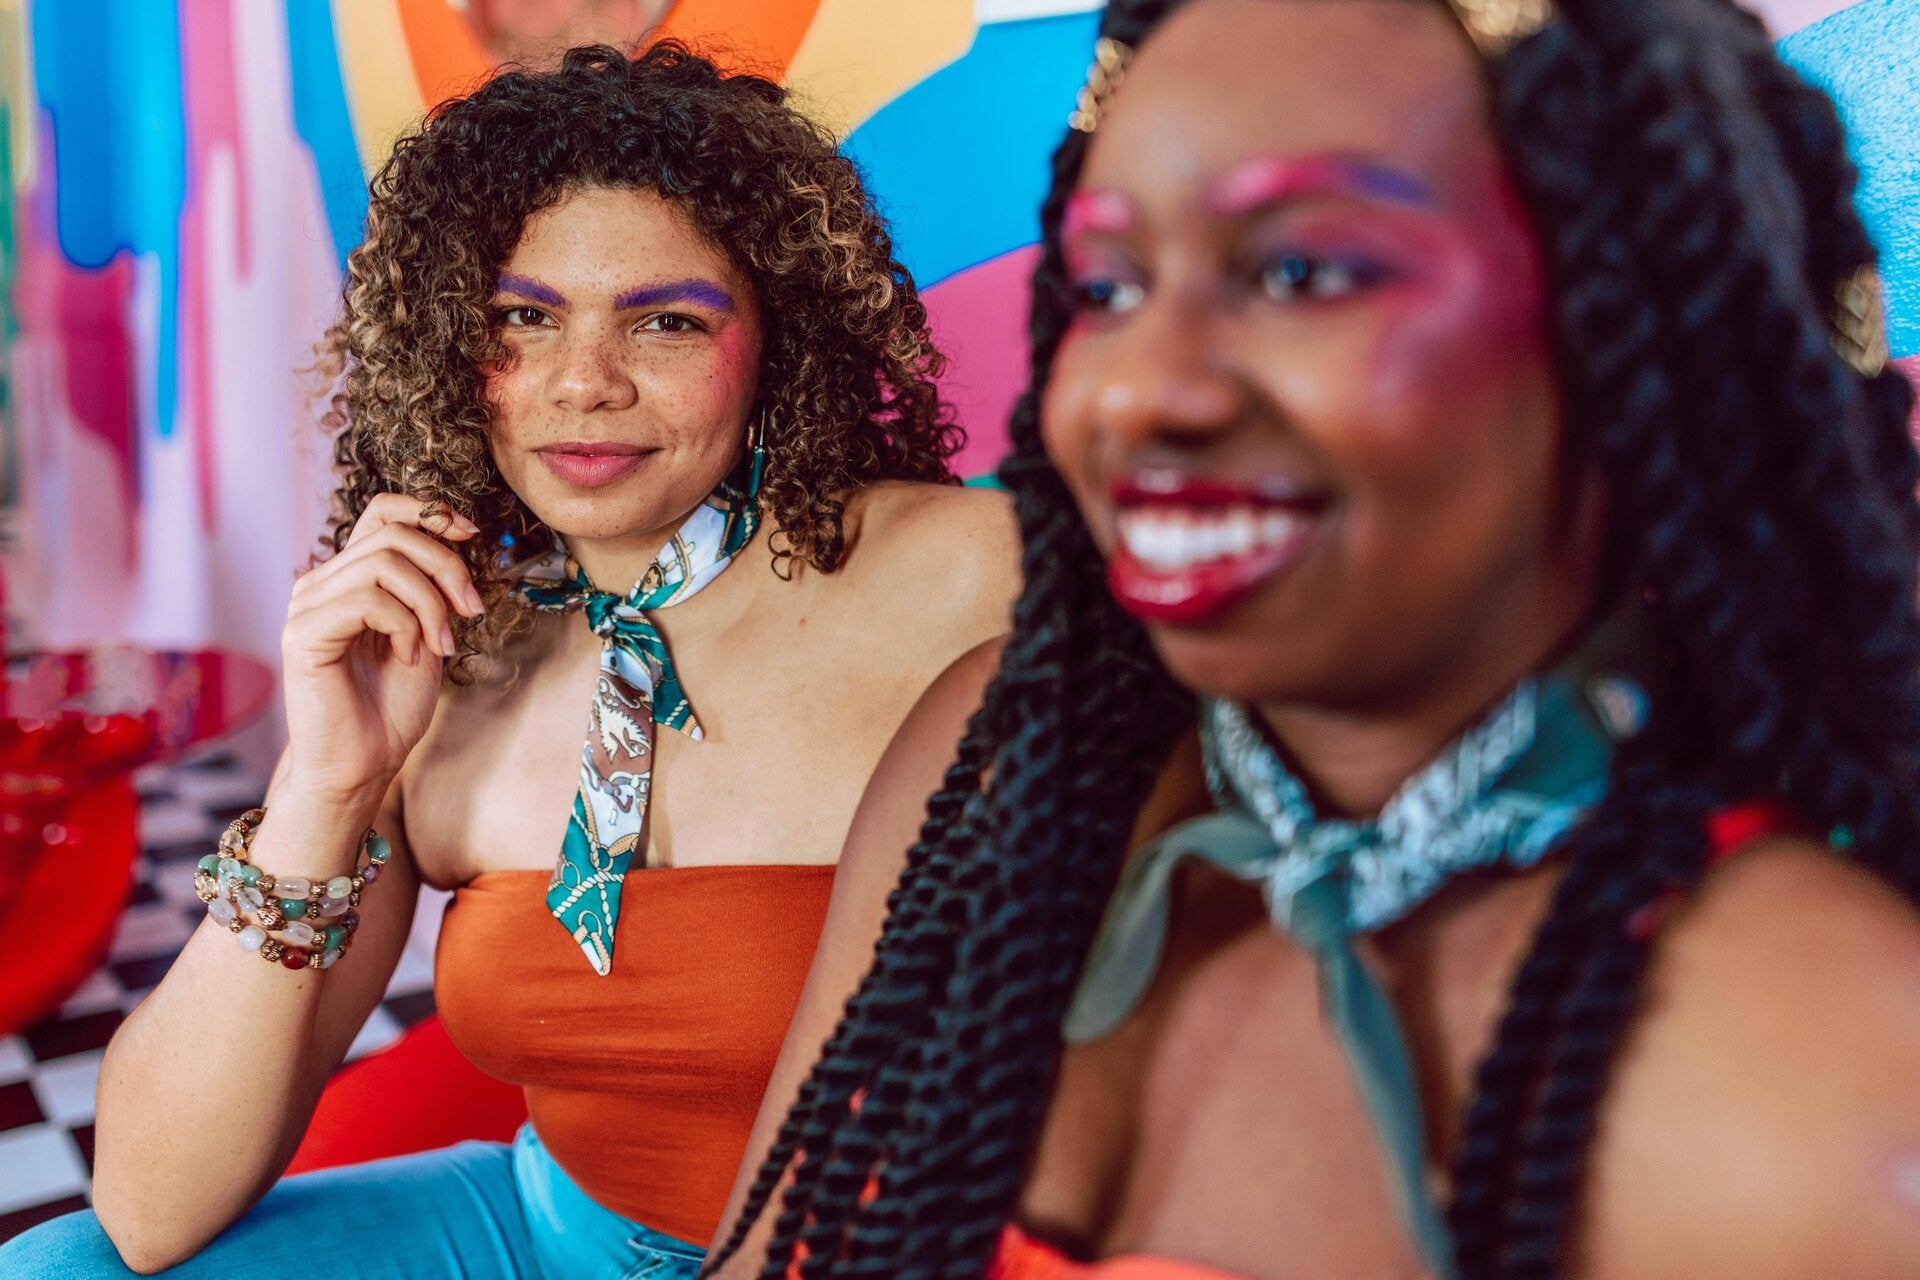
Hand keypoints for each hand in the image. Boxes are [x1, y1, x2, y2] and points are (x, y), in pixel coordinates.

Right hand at [280, 496, 485, 806]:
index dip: (429, 512)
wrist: (364, 764)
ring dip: (429, 603)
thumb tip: (457, 534)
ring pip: (383, 563)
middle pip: (393, 536)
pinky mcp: (304, 634)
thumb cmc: (392, 706)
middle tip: (469, 611)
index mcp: (347, 579)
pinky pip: (367, 601)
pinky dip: (404, 626)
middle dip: (446, 567)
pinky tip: (409, 657)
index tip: (470, 534)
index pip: (381, 512)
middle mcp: (320, 584)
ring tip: (439, 644)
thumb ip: (430, 586)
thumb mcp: (426, 632)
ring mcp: (306, 606)